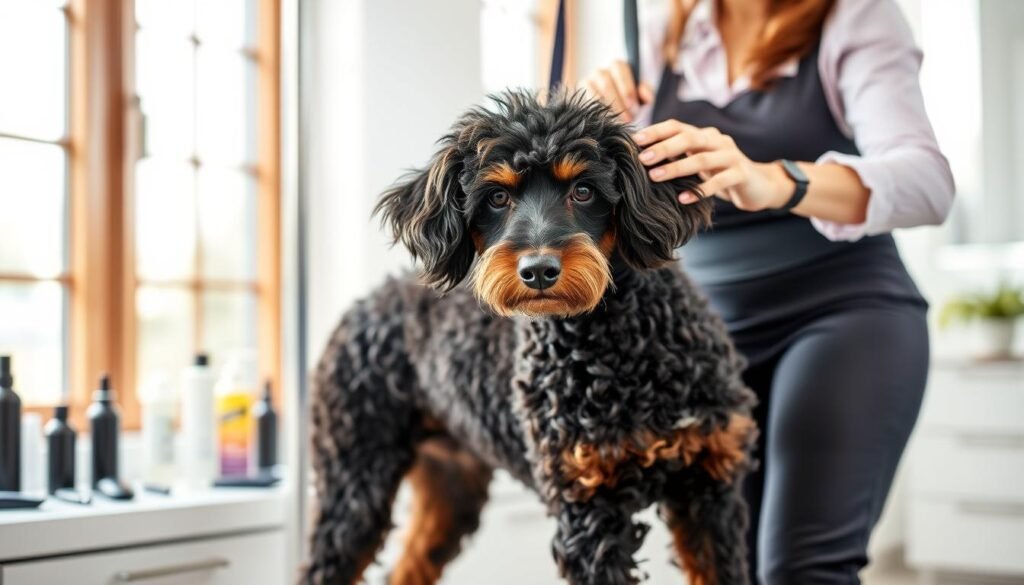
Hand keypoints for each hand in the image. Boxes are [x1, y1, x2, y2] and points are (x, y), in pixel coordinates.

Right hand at [580, 59, 654, 123]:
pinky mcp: (579, 95)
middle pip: (606, 82)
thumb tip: (648, 98)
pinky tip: (604, 123)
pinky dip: (595, 112)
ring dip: (607, 109)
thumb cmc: (627, 105)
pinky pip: (585, 102)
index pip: (621, 70)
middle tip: (627, 119)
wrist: (611, 117)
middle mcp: (600, 72)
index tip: (633, 107)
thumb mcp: (640, 99)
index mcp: (617, 67)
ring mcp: (587, 82)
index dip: (627, 88)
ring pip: (594, 92)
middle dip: (618, 102)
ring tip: (617, 123)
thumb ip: (646, 96)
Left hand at [633, 120, 793, 210]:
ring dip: (677, 168)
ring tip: (655, 177)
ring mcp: (732, 156)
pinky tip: (683, 199)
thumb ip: (678, 157)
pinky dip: (700, 190)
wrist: (759, 186)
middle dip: (664, 147)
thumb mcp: (699, 163)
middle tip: (642, 158)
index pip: (678, 126)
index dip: (657, 131)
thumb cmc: (720, 174)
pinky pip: (720, 181)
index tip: (635, 140)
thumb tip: (642, 157)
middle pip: (689, 138)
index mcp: (704, 135)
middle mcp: (718, 141)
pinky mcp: (742, 174)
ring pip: (702, 159)